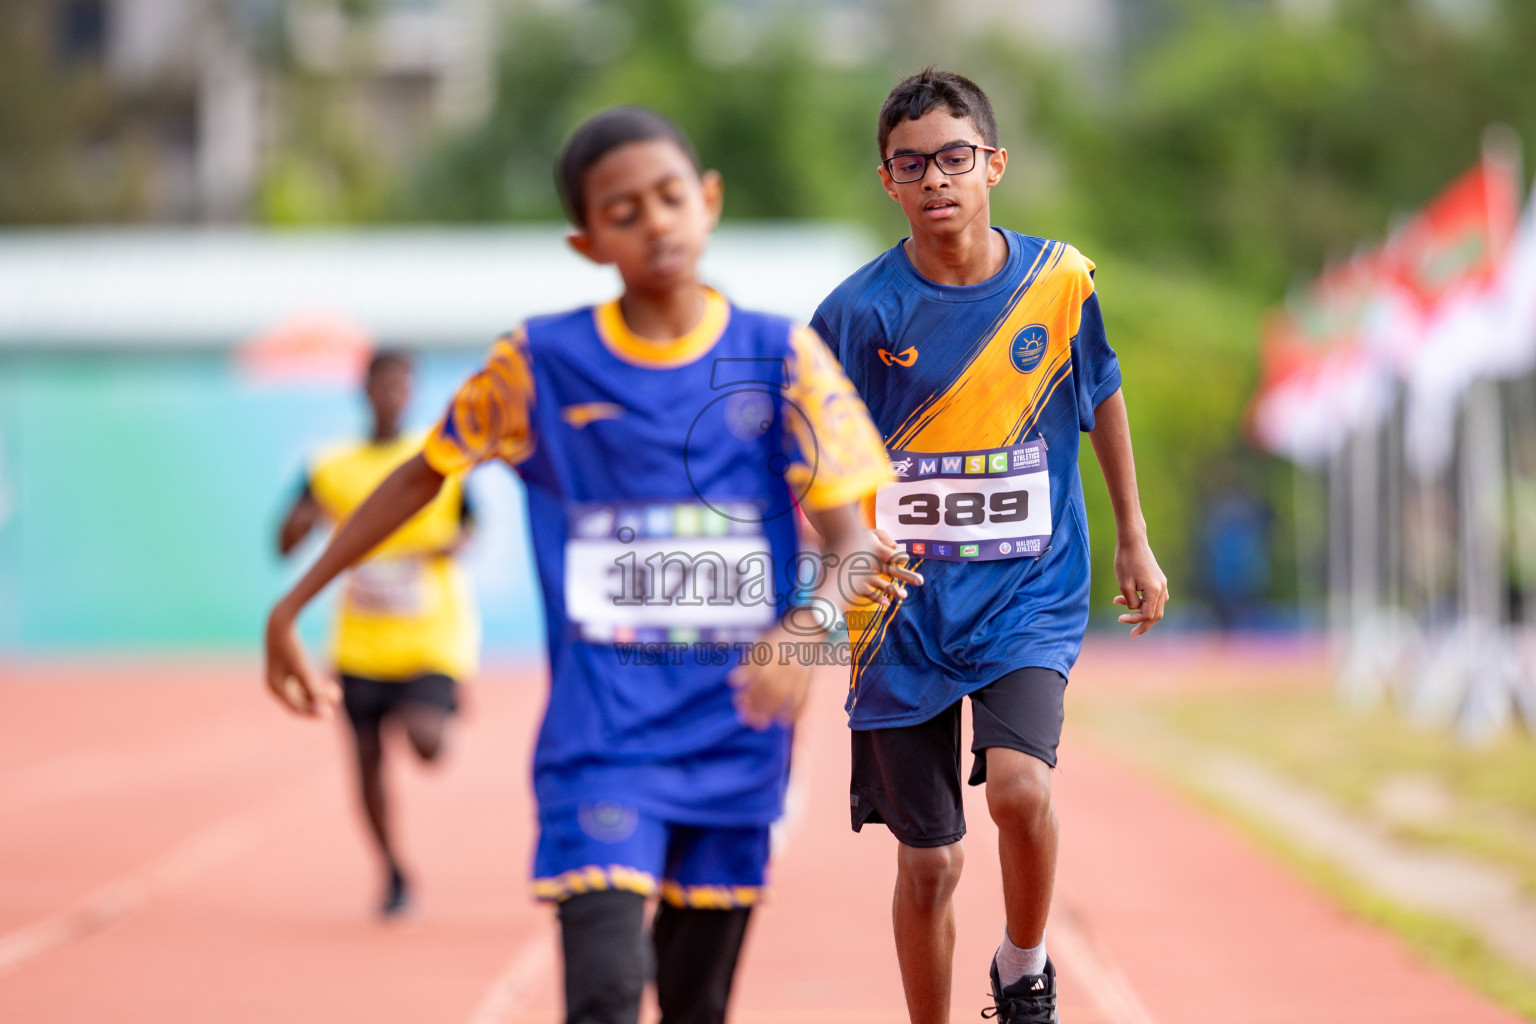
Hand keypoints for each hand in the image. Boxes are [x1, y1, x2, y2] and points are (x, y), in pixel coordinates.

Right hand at [264, 601, 339, 716]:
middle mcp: (274, 685)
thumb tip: (322, 710)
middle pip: (298, 702)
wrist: (280, 623)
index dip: (313, 713)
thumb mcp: (303, 669)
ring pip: (300, 694)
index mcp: (275, 688)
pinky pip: (299, 685)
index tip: (330, 714)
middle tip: (337, 698)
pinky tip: (326, 685)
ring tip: (336, 692)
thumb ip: (312, 690)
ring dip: (317, 694)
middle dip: (317, 702)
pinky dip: (312, 686)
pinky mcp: (285, 670)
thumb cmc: (291, 646)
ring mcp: (279, 678)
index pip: (295, 708)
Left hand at [728, 620, 816, 730]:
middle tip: (746, 718)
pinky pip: (802, 697)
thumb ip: (748, 663)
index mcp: (770, 654)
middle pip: (768, 690)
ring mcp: (798, 672)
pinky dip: (794, 711)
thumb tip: (732, 682)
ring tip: (760, 723)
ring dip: (770, 713)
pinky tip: (784, 722)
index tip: (738, 702)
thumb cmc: (780, 636)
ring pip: (783, 696)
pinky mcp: (809, 677)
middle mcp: (784, 664)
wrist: (809, 627)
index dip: (746, 692)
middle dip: (756, 706)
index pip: (755, 678)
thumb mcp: (762, 643)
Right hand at [858, 528, 923, 605]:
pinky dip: (877, 597)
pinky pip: (867, 592)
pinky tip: (886, 602)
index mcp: (875, 548)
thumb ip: (885, 539)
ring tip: (905, 595)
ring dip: (893, 590)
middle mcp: (870, 561)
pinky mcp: (853, 582)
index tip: (906, 560)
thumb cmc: (853, 538)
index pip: (892, 554)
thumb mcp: (871, 533)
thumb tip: (897, 549)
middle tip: (921, 581)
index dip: (900, 557)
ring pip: (881, 583)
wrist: (831, 543)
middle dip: (907, 576)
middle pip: (892, 569)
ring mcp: (862, 573)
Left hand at [1112, 538, 1168, 637]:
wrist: (1132, 541)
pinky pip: (1155, 598)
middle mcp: (1162, 588)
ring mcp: (1162, 583)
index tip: (1119, 619)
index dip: (1134, 621)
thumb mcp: (1124, 584)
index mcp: (1154, 591)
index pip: (1147, 615)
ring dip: (1141, 611)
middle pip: (1156, 615)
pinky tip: (1131, 600)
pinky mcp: (1159, 579)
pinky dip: (1145, 602)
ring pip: (1156, 607)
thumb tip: (1135, 610)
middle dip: (1142, 624)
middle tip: (1131, 633)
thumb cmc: (1126, 561)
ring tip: (1120, 607)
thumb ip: (1131, 602)